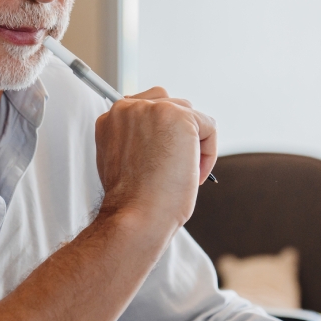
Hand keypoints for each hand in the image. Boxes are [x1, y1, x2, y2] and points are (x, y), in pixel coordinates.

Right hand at [94, 87, 217, 231]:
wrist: (136, 215)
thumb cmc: (131, 201)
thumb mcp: (122, 162)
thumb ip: (135, 140)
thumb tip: (163, 139)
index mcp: (112, 119)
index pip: (146, 110)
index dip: (160, 135)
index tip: (162, 160)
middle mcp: (128, 108)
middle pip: (169, 104)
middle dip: (178, 135)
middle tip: (176, 167)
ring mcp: (153, 109)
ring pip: (189, 114)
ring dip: (193, 144)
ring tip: (183, 173)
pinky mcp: (179, 117)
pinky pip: (208, 126)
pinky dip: (209, 152)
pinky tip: (194, 174)